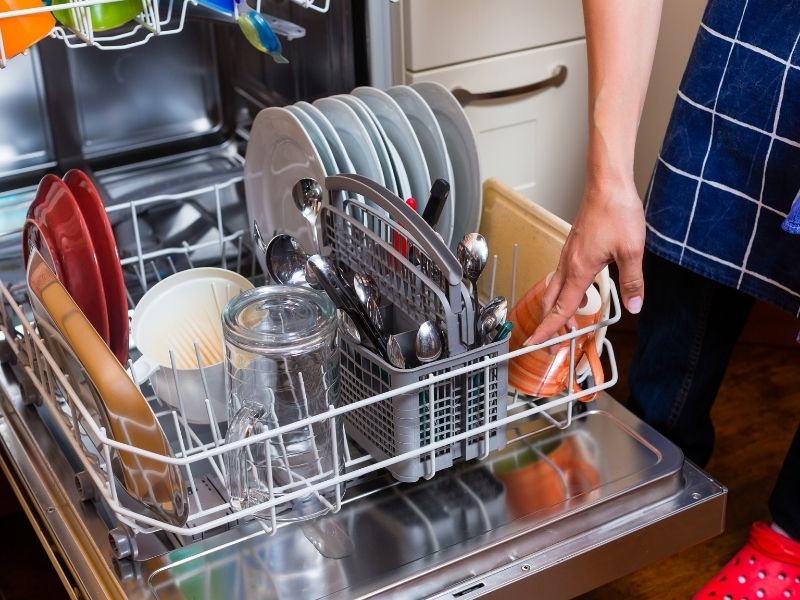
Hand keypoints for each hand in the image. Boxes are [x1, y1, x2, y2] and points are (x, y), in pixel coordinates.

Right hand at [526, 177, 645, 344]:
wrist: (608, 185)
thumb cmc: (616, 211)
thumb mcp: (631, 251)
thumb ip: (632, 281)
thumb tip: (634, 305)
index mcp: (579, 269)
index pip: (561, 308)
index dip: (549, 329)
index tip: (538, 343)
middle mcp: (569, 263)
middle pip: (550, 301)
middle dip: (548, 324)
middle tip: (551, 342)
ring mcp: (568, 254)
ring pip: (554, 289)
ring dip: (557, 308)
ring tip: (567, 323)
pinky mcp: (574, 247)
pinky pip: (562, 276)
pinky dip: (564, 292)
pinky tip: (578, 293)